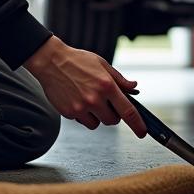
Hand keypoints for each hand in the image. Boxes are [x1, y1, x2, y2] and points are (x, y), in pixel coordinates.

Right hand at [24, 35, 146, 136]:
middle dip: (113, 115)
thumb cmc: (78, 61)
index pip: (128, 111)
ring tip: (89, 99)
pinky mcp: (69, 112)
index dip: (138, 124)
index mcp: (107, 85)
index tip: (142, 132)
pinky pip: (83, 121)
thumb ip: (119, 79)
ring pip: (97, 124)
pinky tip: (77, 100)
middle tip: (106, 103)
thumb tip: (133, 88)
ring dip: (97, 116)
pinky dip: (83, 115)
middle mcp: (95, 98)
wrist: (51, 61)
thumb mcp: (102, 64)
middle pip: (113, 121)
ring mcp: (81, 107)